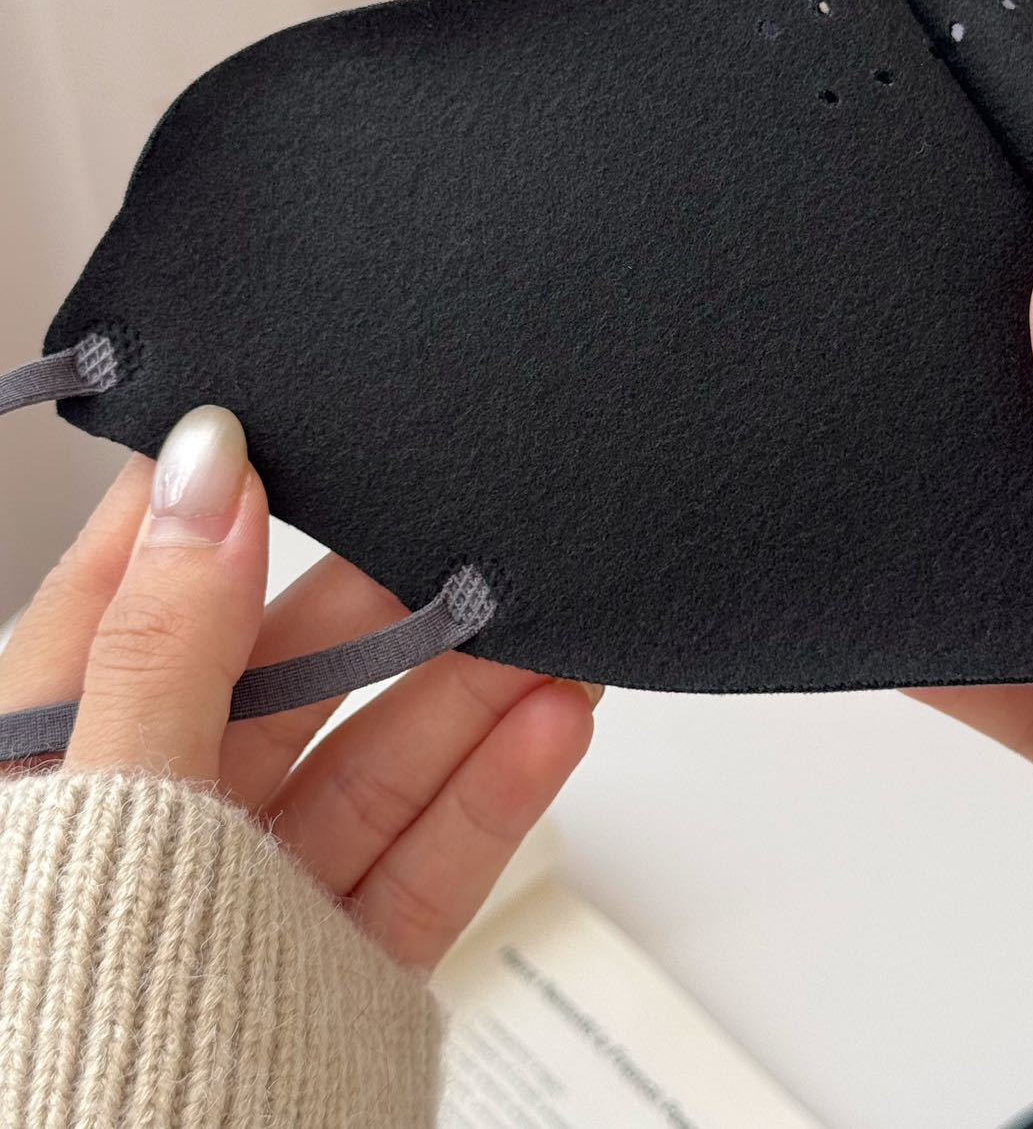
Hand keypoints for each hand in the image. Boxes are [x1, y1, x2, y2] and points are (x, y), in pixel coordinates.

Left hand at [0, 407, 599, 966]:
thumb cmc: (47, 1043)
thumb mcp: (105, 807)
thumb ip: (164, 640)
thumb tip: (207, 469)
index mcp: (44, 760)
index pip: (132, 586)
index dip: (213, 498)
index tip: (298, 417)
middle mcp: (145, 817)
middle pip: (279, 671)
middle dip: (381, 597)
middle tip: (472, 524)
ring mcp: (243, 892)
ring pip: (369, 757)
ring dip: (464, 686)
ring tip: (553, 614)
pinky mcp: (324, 962)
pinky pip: (417, 856)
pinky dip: (490, 790)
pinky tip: (555, 722)